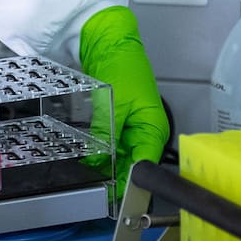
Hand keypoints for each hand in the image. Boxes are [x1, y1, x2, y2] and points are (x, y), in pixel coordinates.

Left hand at [80, 6, 170, 195]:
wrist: (109, 43)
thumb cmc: (123, 67)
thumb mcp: (114, 105)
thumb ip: (106, 134)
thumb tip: (97, 160)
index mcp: (153, 129)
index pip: (145, 166)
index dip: (130, 183)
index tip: (113, 196)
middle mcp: (145, 132)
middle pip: (131, 164)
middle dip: (114, 176)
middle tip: (95, 189)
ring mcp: (131, 127)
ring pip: (119, 156)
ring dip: (104, 164)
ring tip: (87, 174)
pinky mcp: (118, 122)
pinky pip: (110, 143)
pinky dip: (99, 150)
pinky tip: (86, 156)